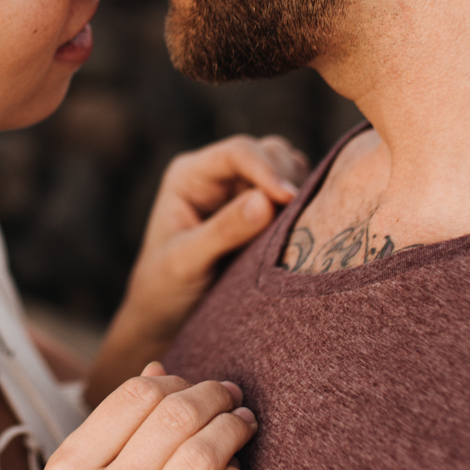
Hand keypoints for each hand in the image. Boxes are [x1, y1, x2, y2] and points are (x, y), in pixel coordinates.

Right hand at [24, 366, 256, 469]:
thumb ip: (111, 432)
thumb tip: (160, 371)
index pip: (135, 397)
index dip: (178, 381)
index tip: (197, 384)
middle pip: (174, 420)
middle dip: (214, 398)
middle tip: (232, 396)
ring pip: (203, 460)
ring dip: (234, 432)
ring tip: (244, 425)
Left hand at [87, 136, 305, 402]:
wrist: (166, 316)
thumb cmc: (165, 288)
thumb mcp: (186, 262)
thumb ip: (223, 231)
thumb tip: (266, 201)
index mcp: (189, 175)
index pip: (236, 153)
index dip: (267, 169)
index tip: (289, 197)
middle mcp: (217, 175)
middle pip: (267, 152)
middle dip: (288, 178)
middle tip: (300, 218)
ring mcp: (240, 190)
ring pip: (287, 169)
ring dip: (300, 191)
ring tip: (301, 226)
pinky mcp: (261, 211)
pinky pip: (294, 195)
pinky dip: (305, 206)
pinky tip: (305, 230)